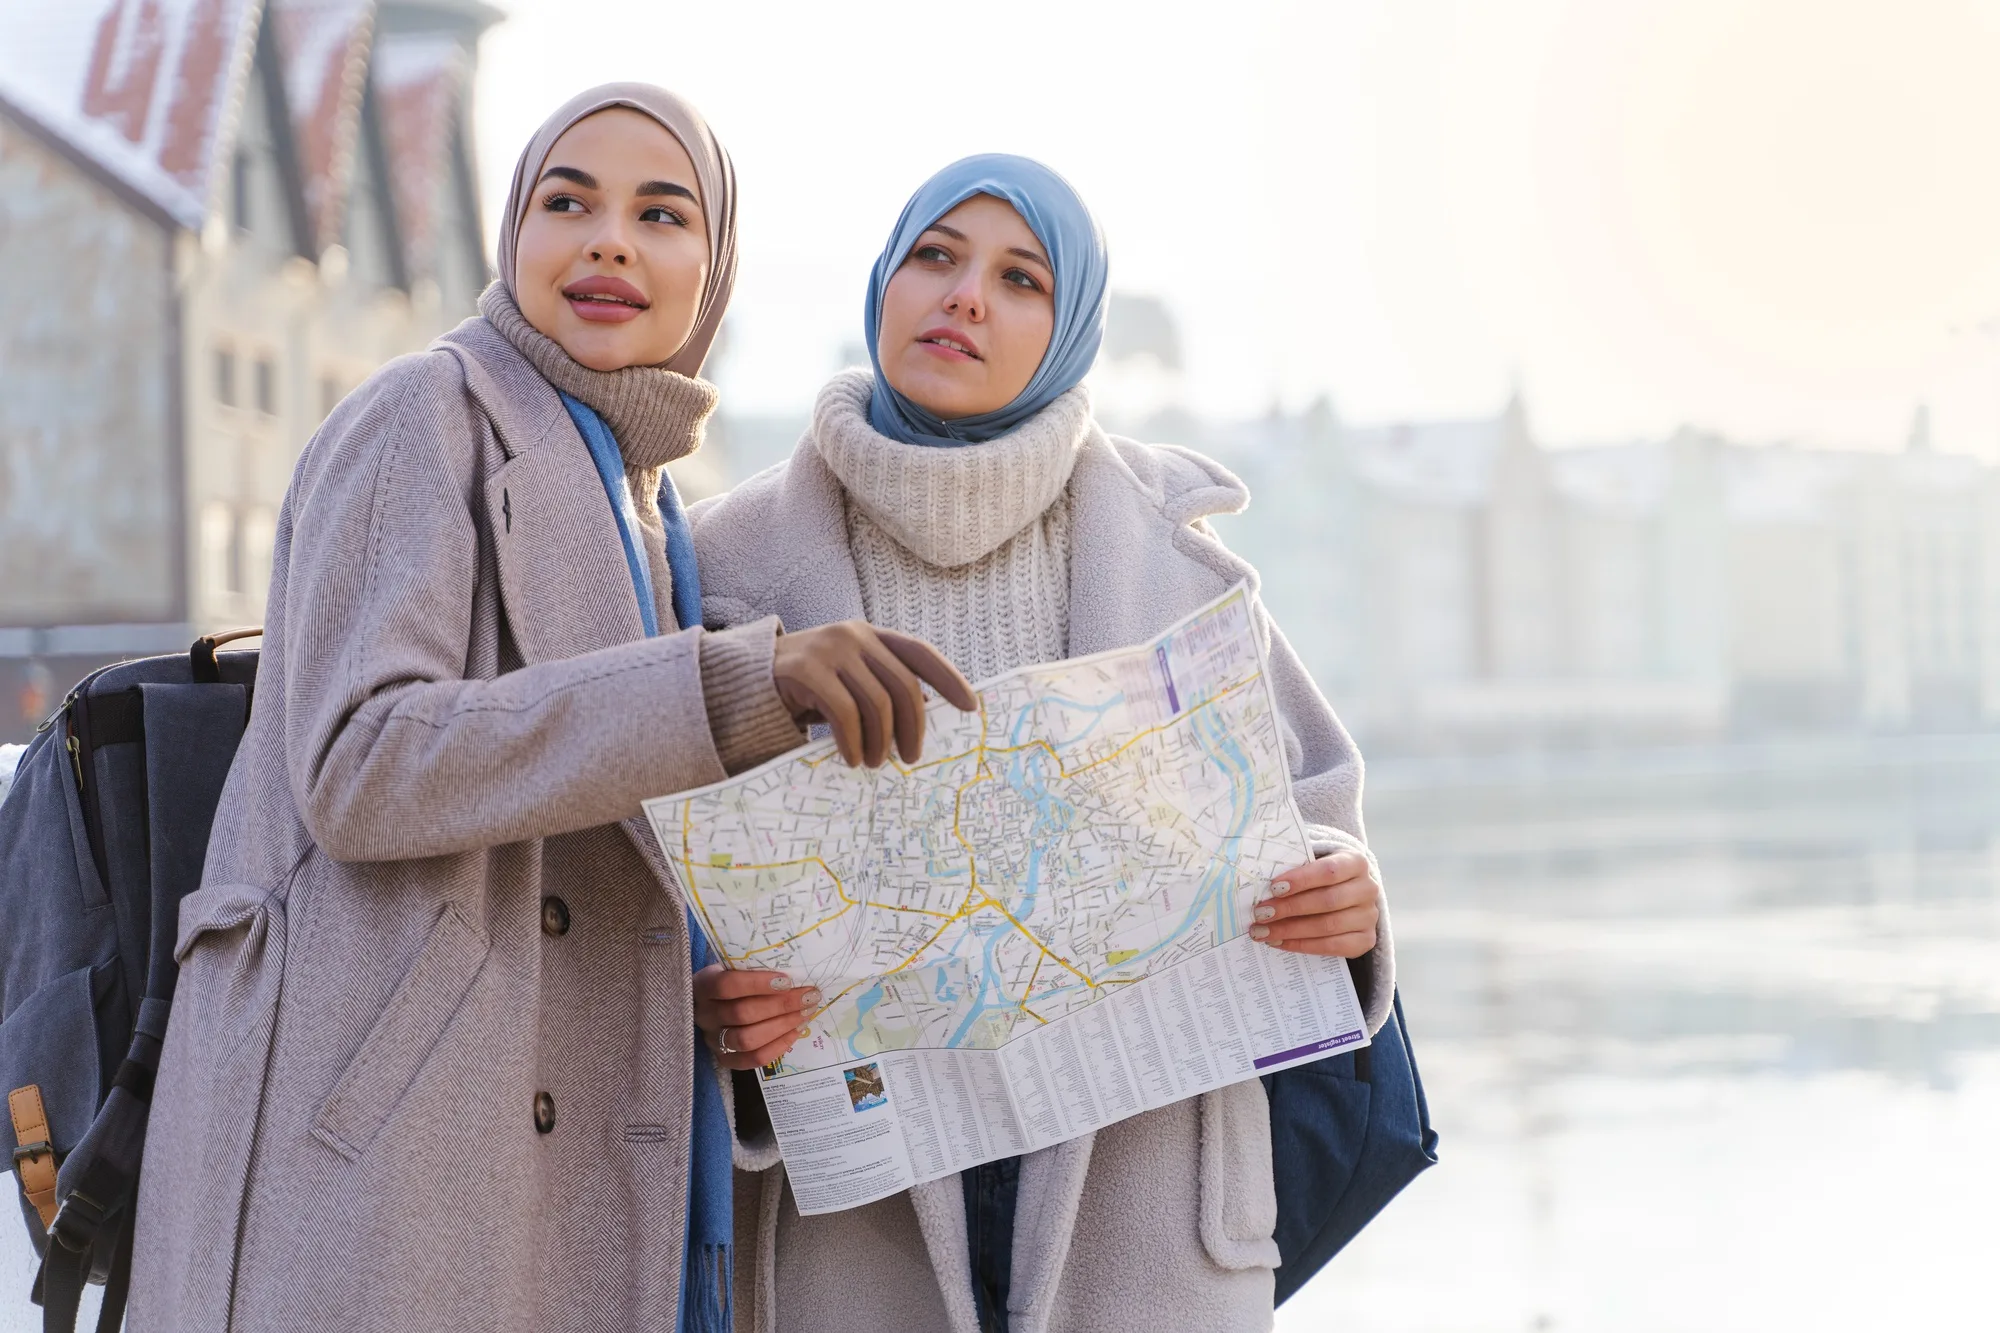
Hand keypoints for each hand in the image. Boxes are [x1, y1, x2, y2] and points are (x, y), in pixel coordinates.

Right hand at [693, 964, 820, 1070]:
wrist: (716, 1002)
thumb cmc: (733, 977)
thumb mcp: (736, 965)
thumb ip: (756, 965)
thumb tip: (796, 968)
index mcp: (703, 985)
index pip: (726, 985)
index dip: (757, 984)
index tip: (787, 980)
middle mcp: (704, 1015)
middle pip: (741, 1014)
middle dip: (781, 1005)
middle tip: (808, 996)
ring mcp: (712, 1040)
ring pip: (747, 1039)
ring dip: (782, 1026)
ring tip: (805, 1013)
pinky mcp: (725, 1059)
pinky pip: (753, 1059)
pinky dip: (778, 1046)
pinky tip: (796, 1030)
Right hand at [773, 622, 977, 767]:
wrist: (747, 681)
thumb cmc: (809, 689)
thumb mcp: (849, 680)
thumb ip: (880, 687)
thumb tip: (921, 724)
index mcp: (871, 636)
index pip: (920, 652)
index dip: (949, 678)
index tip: (970, 707)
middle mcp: (853, 636)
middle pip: (903, 685)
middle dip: (913, 727)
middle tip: (909, 758)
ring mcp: (829, 650)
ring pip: (876, 702)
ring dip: (881, 742)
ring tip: (875, 763)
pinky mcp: (805, 671)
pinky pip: (844, 713)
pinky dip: (853, 742)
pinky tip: (852, 759)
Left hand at [1250, 849, 1380, 957]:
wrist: (1347, 897)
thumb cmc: (1321, 877)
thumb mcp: (1313, 864)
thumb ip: (1294, 869)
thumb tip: (1260, 885)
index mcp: (1356, 862)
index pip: (1329, 871)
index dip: (1301, 880)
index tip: (1273, 888)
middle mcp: (1368, 889)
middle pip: (1327, 901)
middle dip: (1289, 908)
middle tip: (1261, 914)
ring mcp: (1369, 916)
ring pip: (1328, 926)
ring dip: (1290, 930)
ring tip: (1263, 931)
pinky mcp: (1366, 940)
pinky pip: (1333, 947)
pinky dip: (1302, 945)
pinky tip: (1279, 942)